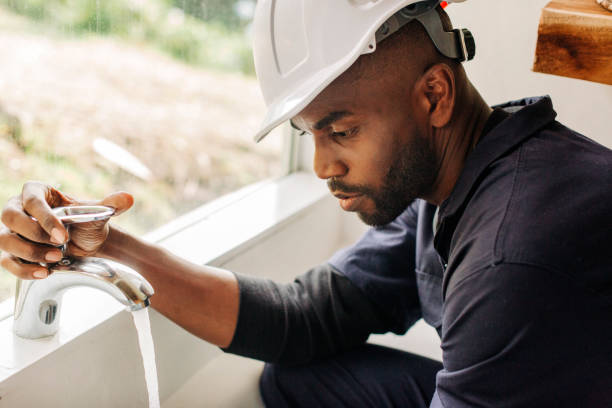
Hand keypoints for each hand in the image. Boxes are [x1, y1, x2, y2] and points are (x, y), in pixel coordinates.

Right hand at [0, 181, 132, 278]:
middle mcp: (18, 208)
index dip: (45, 218)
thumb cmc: (87, 223)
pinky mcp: (11, 252)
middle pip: (10, 217)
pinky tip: (44, 273)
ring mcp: (11, 231)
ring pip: (4, 240)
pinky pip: (7, 261)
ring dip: (29, 253)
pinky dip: (23, 269)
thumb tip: (127, 198)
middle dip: (34, 235)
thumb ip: (111, 204)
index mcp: (37, 192)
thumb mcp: (98, 213)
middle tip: (59, 246)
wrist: (87, 243)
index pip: (31, 200)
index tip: (62, 235)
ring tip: (55, 259)